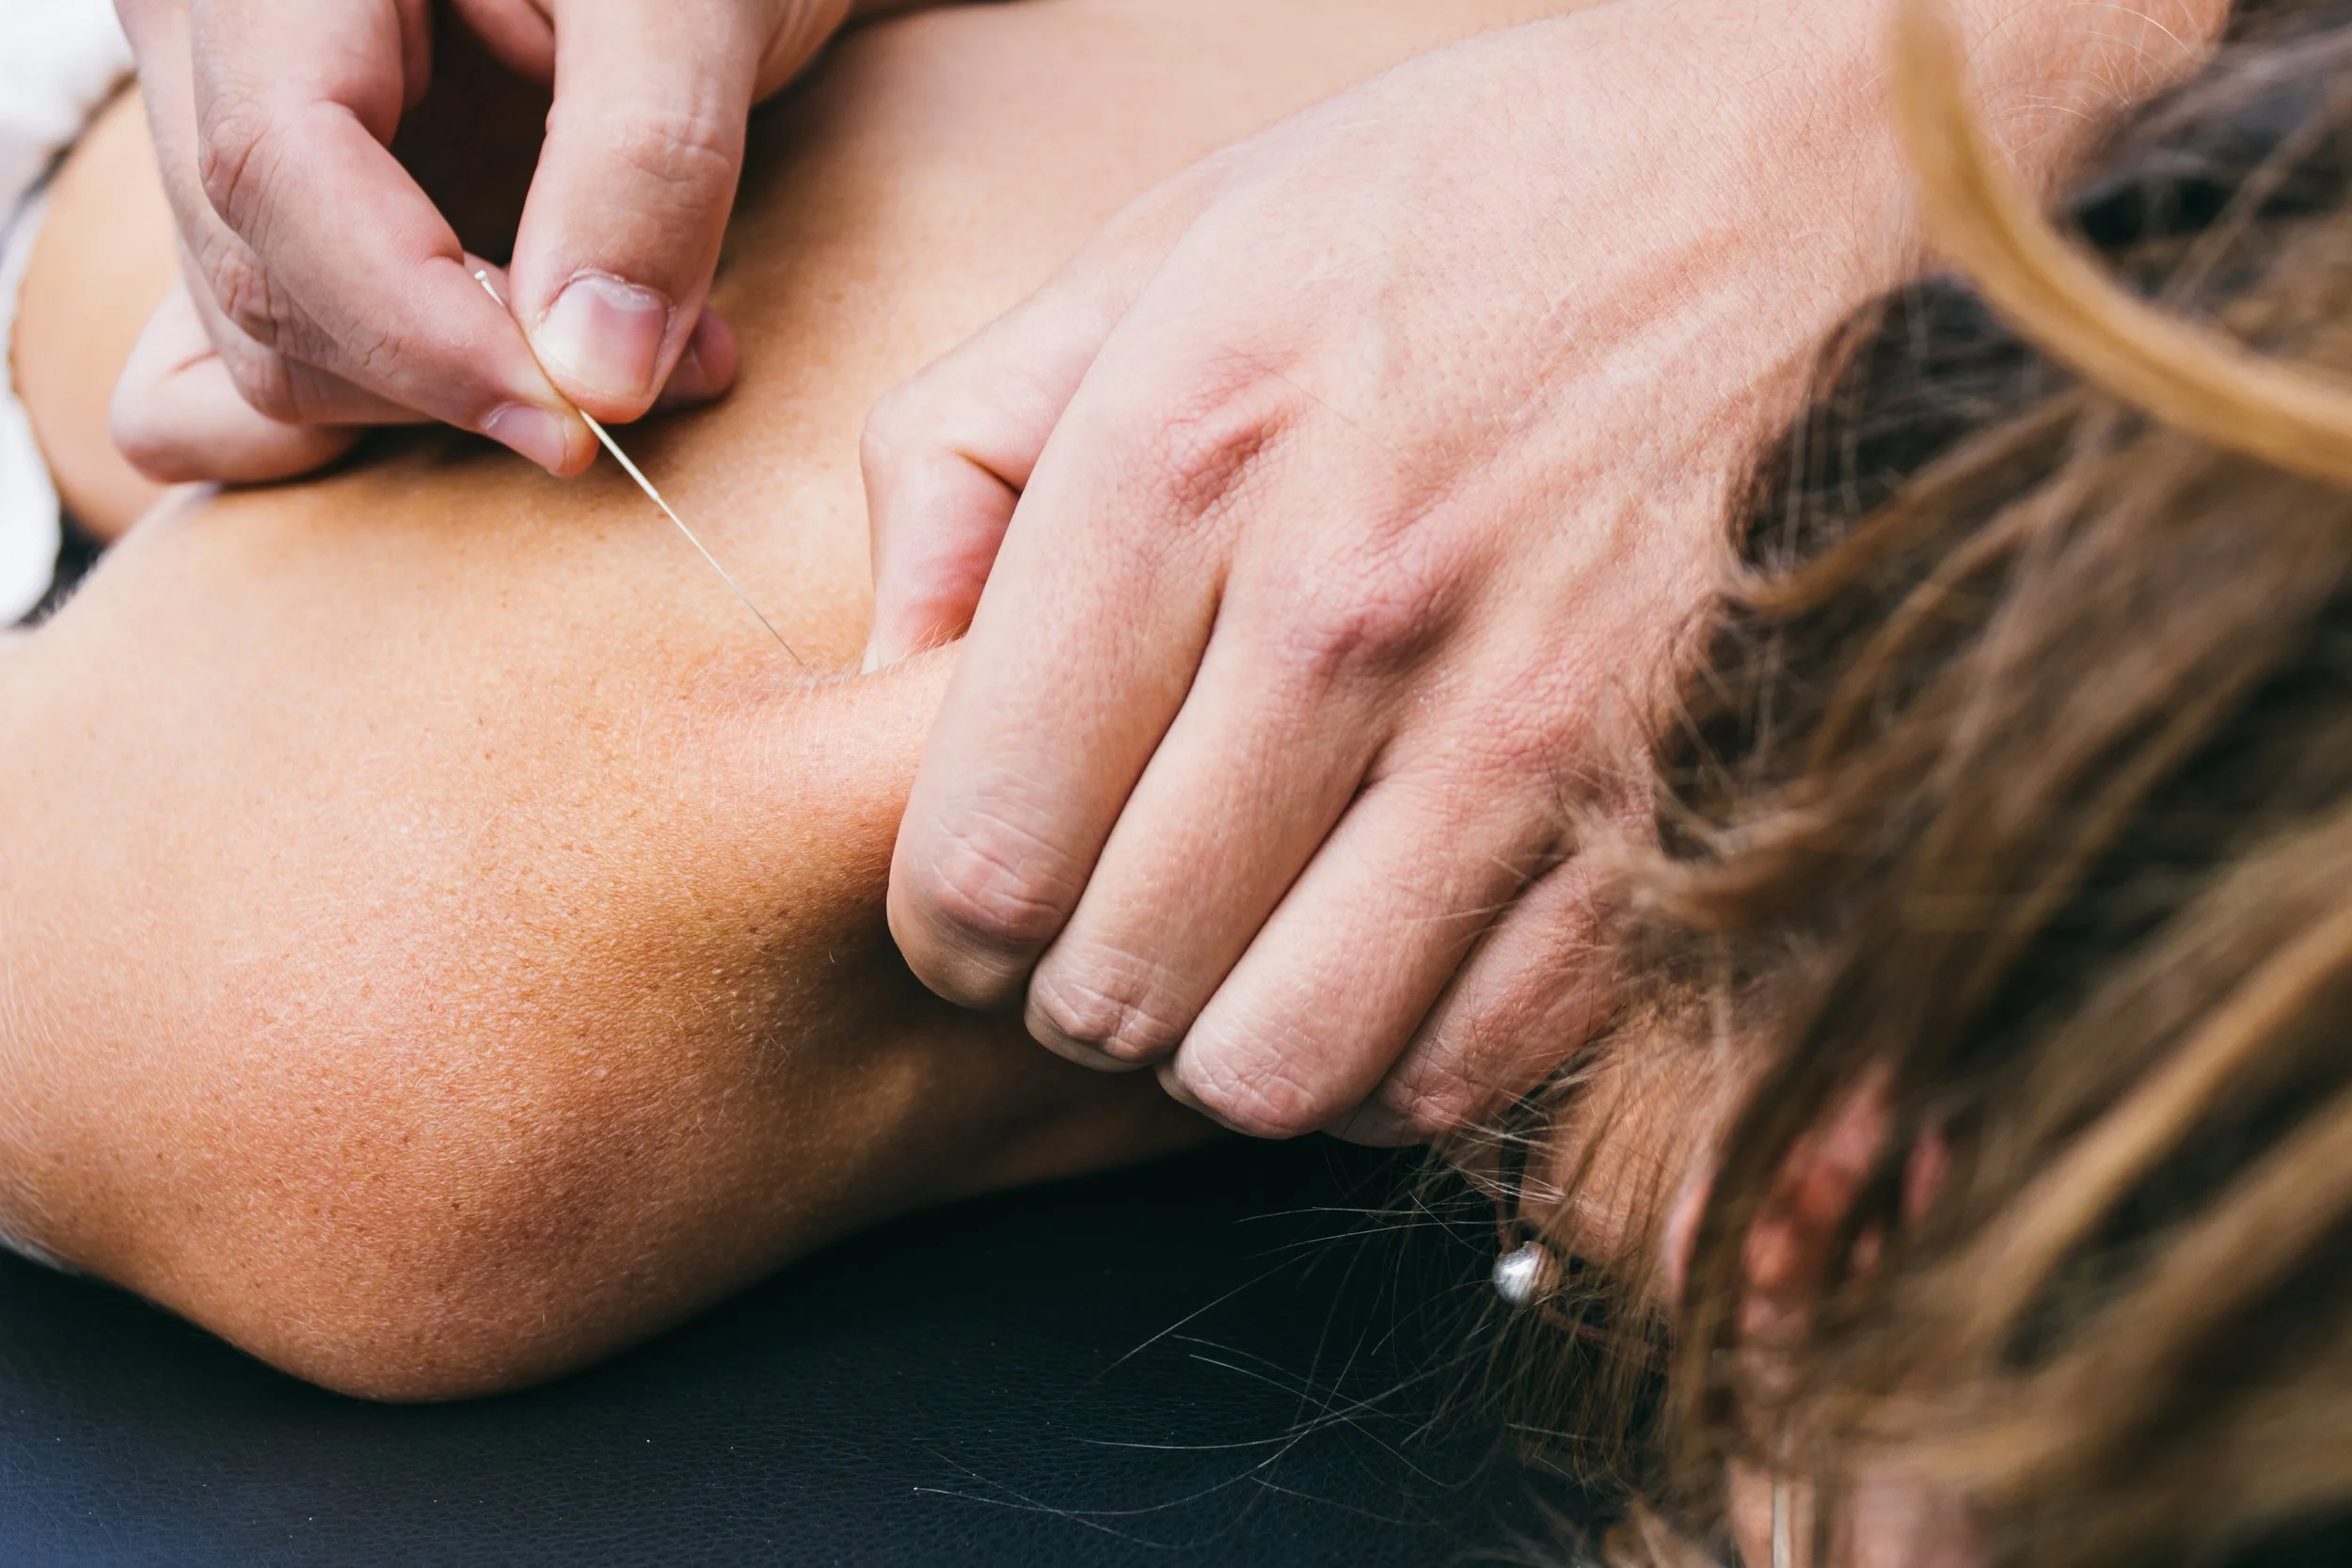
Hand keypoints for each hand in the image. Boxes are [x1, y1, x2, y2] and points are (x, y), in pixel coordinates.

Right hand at [109, 0, 879, 482]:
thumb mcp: (694, 9)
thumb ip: (649, 163)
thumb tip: (595, 377)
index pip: (273, 167)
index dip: (424, 329)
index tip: (580, 422)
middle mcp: (200, 29)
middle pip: (261, 274)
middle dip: (460, 375)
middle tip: (658, 377)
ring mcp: (210, 121)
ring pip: (259, 337)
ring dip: (448, 401)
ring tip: (645, 357)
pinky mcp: (269, 206)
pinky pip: (210, 368)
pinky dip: (360, 416)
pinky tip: (495, 394)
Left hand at [866, 0, 2214, 1143]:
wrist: (1801, 167)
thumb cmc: (1452, 211)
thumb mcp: (1156, 253)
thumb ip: (967, 456)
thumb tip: (885, 672)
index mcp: (1181, 457)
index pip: (982, 849)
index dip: (950, 926)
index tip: (979, 908)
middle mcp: (1348, 607)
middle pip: (1117, 983)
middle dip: (1076, 995)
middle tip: (1111, 930)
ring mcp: (1528, 722)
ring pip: (1284, 1063)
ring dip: (1228, 1047)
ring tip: (1244, 958)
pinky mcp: (1669, 808)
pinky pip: (1475, 1064)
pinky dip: (1400, 1057)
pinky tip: (1388, 958)